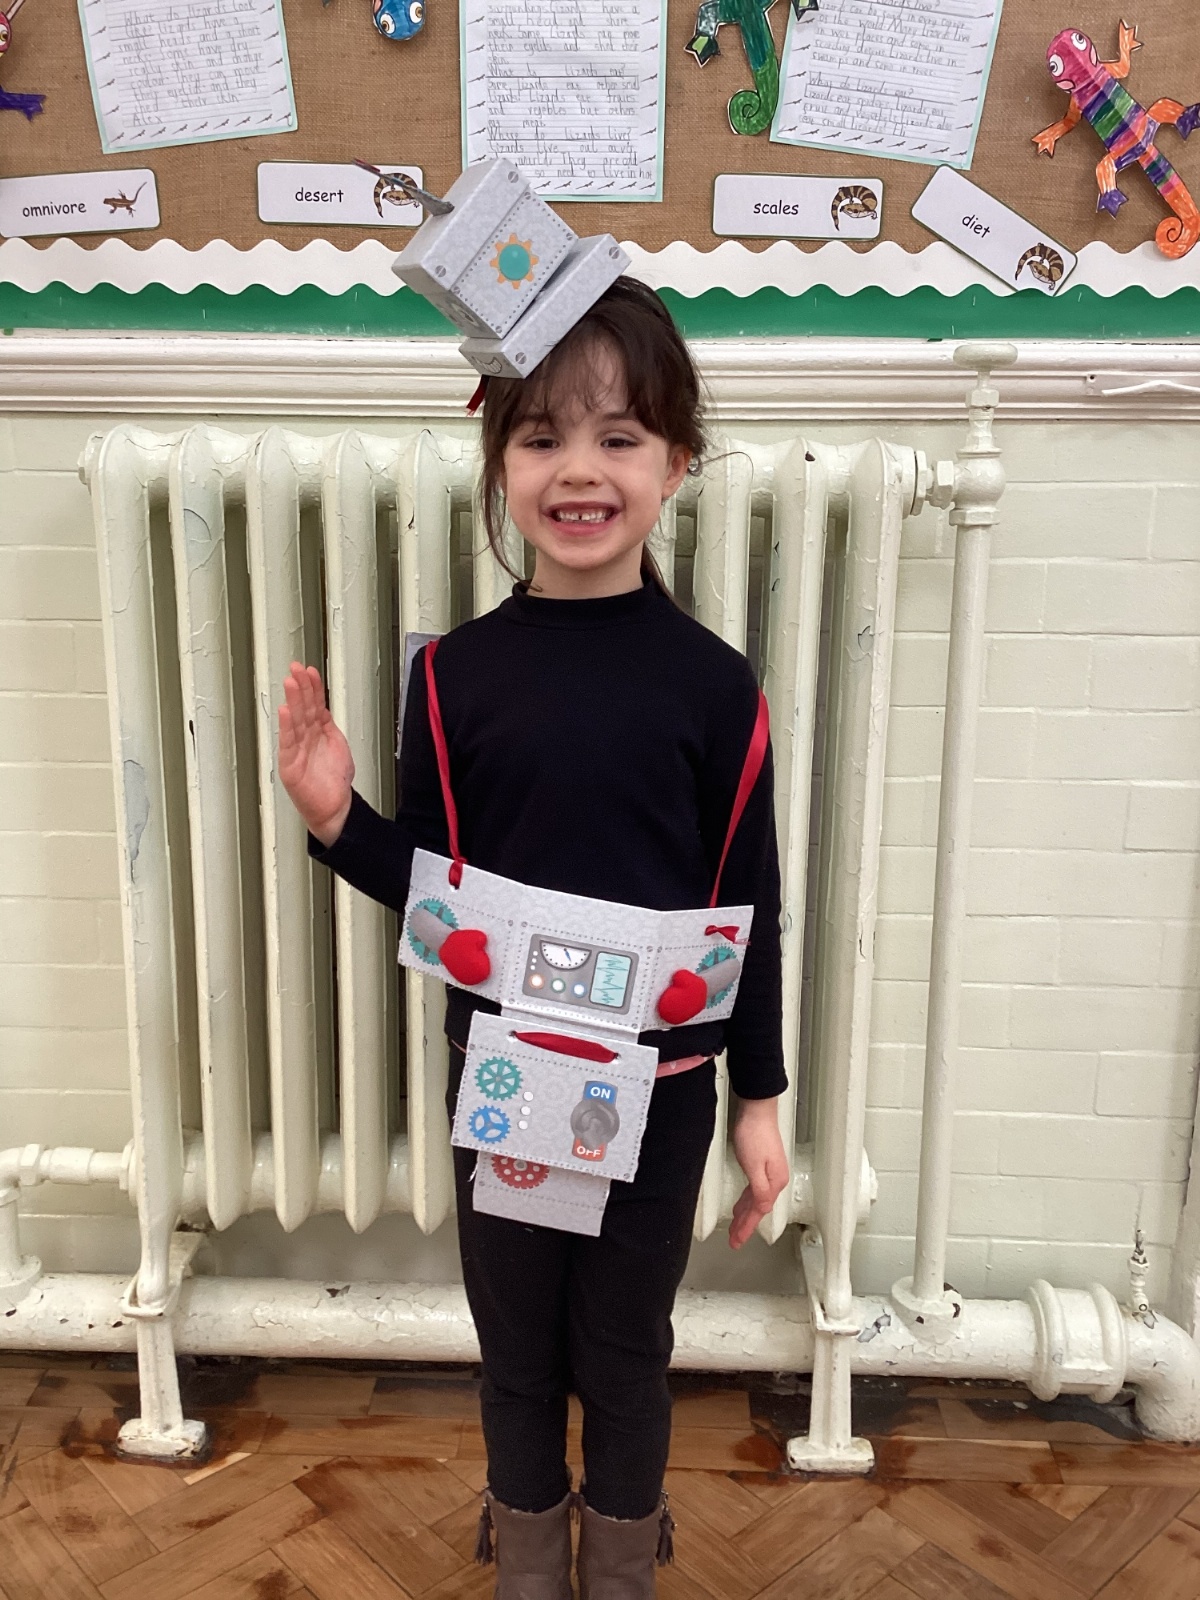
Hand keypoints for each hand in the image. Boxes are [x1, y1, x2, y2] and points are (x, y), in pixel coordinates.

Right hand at [277, 662, 354, 845]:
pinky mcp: (291, 765)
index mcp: (317, 732)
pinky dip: (287, 727)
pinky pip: (288, 743)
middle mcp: (305, 739)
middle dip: (300, 688)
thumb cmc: (334, 780)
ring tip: (290, 683)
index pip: (314, 705)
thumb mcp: (337, 745)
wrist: (335, 808)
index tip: (309, 670)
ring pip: (295, 721)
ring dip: (293, 701)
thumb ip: (328, 725)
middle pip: (302, 709)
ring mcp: (297, 750)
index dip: (312, 687)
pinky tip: (285, 712)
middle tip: (296, 669)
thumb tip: (323, 706)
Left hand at [728, 1097, 789, 1248]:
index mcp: (774, 1182)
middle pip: (758, 1208)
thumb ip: (759, 1190)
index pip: (759, 1212)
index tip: (738, 1240)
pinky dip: (746, 1201)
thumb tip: (762, 1210)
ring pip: (756, 1200)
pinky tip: (741, 1204)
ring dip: (745, 1215)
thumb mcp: (754, 1166)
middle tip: (735, 1239)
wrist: (756, 1110)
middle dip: (745, 1225)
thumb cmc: (755, 1133)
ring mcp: (770, 1172)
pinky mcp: (763, 1164)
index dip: (747, 1227)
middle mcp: (775, 1179)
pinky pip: (754, 1190)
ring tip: (735, 1227)